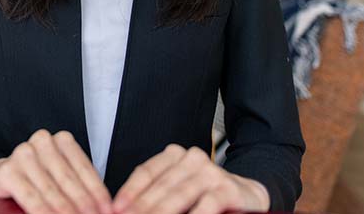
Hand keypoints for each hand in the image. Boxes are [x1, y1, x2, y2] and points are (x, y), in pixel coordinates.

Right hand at [0, 129, 113, 213]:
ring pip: (51, 190)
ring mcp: (23, 154)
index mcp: (61, 140)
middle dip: (84, 207)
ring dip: (66, 212)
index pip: (85, 169)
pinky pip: (31, 197)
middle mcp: (42, 142)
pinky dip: (42, 212)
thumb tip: (105, 209)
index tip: (108, 212)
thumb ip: (80, 188)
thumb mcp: (60, 180)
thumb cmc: (35, 180)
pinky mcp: (8, 171)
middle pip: (69, 181)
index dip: (98, 194)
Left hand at [112, 145, 269, 213]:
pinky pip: (205, 205)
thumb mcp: (179, 189)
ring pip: (179, 196)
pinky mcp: (227, 189)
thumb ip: (156, 195)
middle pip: (160, 186)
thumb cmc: (207, 195)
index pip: (146, 172)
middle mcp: (192, 158)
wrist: (248, 194)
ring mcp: (210, 172)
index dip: (129, 191)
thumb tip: (124, 208)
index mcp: (175, 155)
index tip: (114, 209)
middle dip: (142, 208)